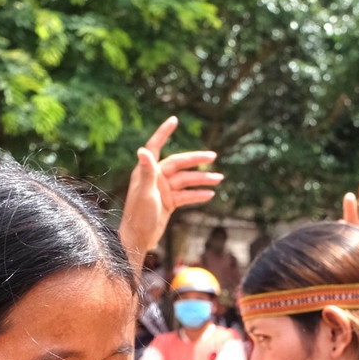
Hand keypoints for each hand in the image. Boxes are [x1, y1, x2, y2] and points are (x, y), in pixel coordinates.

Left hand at [120, 117, 223, 261]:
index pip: (156, 146)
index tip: (174, 120)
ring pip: (186, 181)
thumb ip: (146, 171)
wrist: (139, 239)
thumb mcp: (145, 193)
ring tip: (220, 179)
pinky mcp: (170, 203)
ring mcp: (164, 190)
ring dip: (202, 180)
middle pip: (179, 164)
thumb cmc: (138, 215)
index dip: (164, 132)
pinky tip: (210, 194)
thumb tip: (143, 150)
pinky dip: (197, 195)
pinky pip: (186, 196)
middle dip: (196, 160)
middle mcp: (155, 177)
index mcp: (147, 171)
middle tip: (213, 156)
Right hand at [341, 178, 358, 254]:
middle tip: (355, 189)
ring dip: (348, 212)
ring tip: (349, 198)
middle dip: (355, 202)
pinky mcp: (342, 251)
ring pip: (347, 224)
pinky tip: (337, 227)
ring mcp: (351, 243)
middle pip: (357, 214)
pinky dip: (338, 232)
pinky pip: (339, 239)